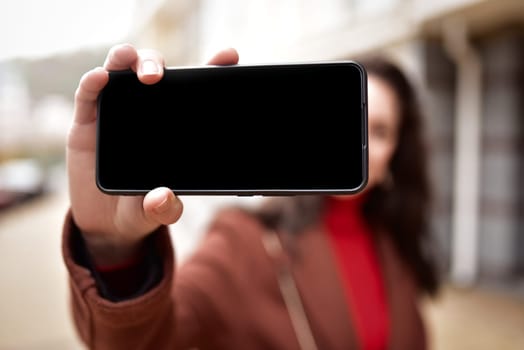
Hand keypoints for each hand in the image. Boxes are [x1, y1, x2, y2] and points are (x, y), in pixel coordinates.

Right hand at [67, 43, 238, 264]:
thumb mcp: (156, 211)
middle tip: (159, 78)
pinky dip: (94, 81)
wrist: (106, 223)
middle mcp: (147, 112)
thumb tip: (164, 198)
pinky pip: (89, 93)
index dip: (211, 69)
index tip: (229, 56)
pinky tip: (101, 78)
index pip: (193, 90)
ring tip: (132, 64)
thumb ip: (164, 208)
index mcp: (173, 126)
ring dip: (128, 60)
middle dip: (157, 64)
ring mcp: (117, 112)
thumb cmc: (140, 208)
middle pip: (154, 71)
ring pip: (121, 70)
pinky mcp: (88, 121)